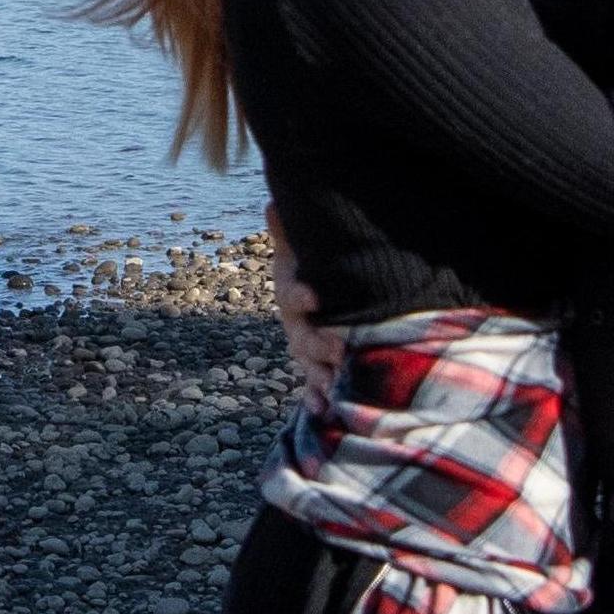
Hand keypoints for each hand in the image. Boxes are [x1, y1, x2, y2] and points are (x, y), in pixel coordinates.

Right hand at [267, 205, 348, 408]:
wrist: (322, 303)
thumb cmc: (313, 272)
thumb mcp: (301, 254)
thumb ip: (289, 234)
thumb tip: (273, 202)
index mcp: (294, 296)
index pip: (292, 295)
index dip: (300, 296)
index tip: (315, 298)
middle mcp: (297, 326)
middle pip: (301, 337)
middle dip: (319, 344)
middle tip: (340, 348)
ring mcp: (306, 352)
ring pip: (309, 365)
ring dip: (320, 376)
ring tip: (334, 385)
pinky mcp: (318, 372)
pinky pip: (314, 389)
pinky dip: (316, 402)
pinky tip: (322, 412)